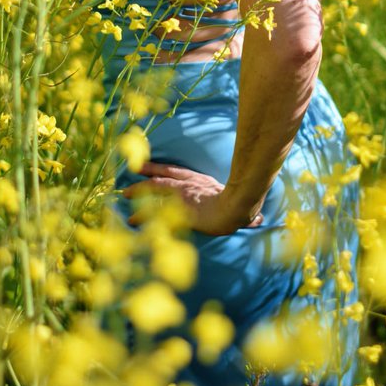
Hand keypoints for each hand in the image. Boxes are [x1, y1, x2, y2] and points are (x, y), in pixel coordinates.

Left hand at [122, 161, 263, 234]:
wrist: (239, 209)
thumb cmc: (244, 207)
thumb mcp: (245, 205)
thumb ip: (249, 213)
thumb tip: (259, 219)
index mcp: (202, 181)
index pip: (178, 172)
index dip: (163, 169)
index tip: (149, 167)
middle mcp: (190, 183)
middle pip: (164, 174)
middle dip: (148, 172)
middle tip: (133, 170)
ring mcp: (183, 193)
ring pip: (155, 188)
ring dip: (139, 191)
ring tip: (125, 195)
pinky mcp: (176, 206)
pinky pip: (154, 209)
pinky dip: (142, 213)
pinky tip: (131, 218)